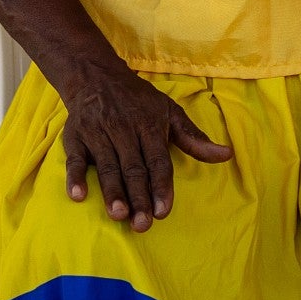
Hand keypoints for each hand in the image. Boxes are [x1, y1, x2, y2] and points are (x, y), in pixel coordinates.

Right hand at [61, 66, 232, 231]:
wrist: (96, 75)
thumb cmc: (138, 100)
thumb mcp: (169, 112)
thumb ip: (194, 138)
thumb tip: (226, 155)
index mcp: (148, 124)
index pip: (157, 160)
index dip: (160, 186)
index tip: (163, 211)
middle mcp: (123, 129)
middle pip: (132, 168)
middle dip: (138, 196)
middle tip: (142, 224)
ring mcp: (97, 132)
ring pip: (106, 166)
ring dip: (111, 191)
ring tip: (118, 214)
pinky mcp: (75, 136)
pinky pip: (74, 158)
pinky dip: (74, 176)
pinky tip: (78, 195)